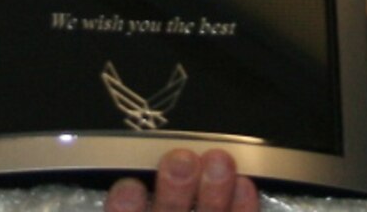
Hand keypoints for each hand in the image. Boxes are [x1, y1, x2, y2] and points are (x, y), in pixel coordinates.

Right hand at [104, 146, 259, 211]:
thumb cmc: (164, 210)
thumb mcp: (132, 203)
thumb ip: (126, 200)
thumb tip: (120, 167)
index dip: (123, 210)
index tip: (129, 185)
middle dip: (174, 193)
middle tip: (181, 161)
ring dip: (213, 196)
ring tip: (219, 161)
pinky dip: (244, 211)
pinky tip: (246, 184)